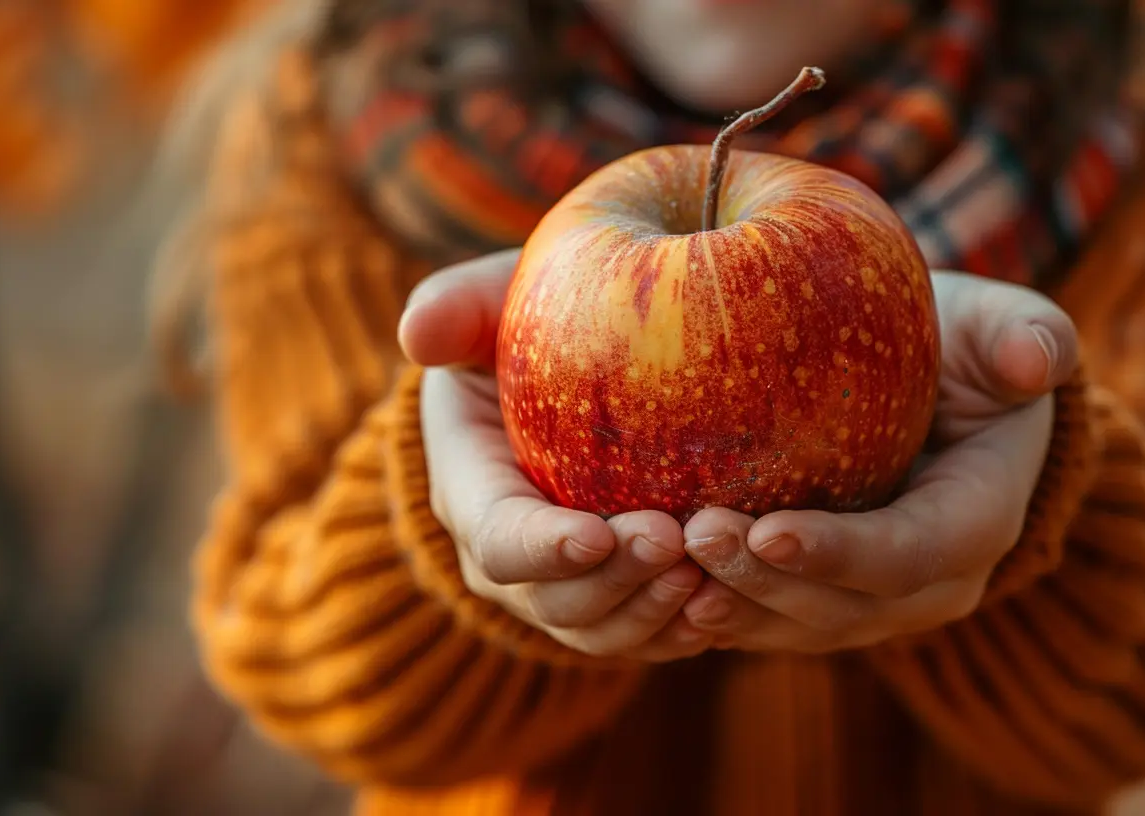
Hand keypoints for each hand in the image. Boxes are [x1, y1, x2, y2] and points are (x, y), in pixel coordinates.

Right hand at [400, 249, 711, 660]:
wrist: (576, 370)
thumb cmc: (531, 327)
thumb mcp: (492, 304)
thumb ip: (455, 308)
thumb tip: (416, 335)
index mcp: (471, 490)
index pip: (497, 539)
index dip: (544, 548)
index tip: (597, 532)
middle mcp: (510, 558)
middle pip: (555, 600)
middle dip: (615, 580)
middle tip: (673, 539)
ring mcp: (564, 588)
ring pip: (603, 631)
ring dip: (655, 612)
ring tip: (708, 577)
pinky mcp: (619, 600)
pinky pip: (648, 637)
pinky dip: (685, 628)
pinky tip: (728, 601)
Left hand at [679, 272, 1078, 652]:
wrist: (940, 400)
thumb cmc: (964, 350)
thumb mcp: (1001, 327)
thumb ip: (1027, 336)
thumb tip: (1039, 359)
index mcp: (976, 521)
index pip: (911, 554)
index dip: (843, 554)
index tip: (770, 529)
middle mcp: (930, 583)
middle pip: (844, 607)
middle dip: (767, 583)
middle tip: (695, 534)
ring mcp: (872, 603)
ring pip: (797, 626)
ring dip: (731, 603)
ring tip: (662, 564)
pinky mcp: (819, 602)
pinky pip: (766, 620)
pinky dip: (716, 606)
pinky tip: (655, 584)